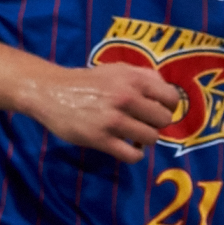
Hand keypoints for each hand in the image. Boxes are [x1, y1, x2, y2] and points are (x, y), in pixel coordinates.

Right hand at [22, 60, 184, 159]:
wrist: (52, 92)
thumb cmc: (88, 81)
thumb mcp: (117, 69)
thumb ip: (143, 76)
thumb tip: (166, 91)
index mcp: (133, 79)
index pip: (171, 97)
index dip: (168, 106)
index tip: (157, 110)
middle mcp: (126, 97)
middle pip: (163, 120)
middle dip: (156, 123)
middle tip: (143, 123)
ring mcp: (114, 120)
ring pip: (151, 138)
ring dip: (144, 139)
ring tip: (133, 136)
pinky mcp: (101, 139)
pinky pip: (132, 155)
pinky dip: (134, 154)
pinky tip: (127, 148)